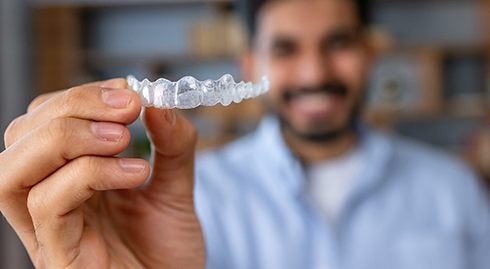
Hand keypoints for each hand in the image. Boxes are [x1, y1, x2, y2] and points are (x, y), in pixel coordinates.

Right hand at [0, 79, 204, 267]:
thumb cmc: (166, 249)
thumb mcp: (175, 187)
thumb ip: (172, 146)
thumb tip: (159, 101)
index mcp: (68, 177)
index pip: (44, 121)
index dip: (80, 97)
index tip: (127, 91)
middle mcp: (48, 199)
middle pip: (20, 136)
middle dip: (73, 108)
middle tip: (128, 108)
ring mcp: (47, 230)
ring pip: (13, 170)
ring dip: (67, 137)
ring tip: (123, 138)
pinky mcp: (56, 255)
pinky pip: (47, 204)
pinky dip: (90, 174)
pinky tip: (135, 173)